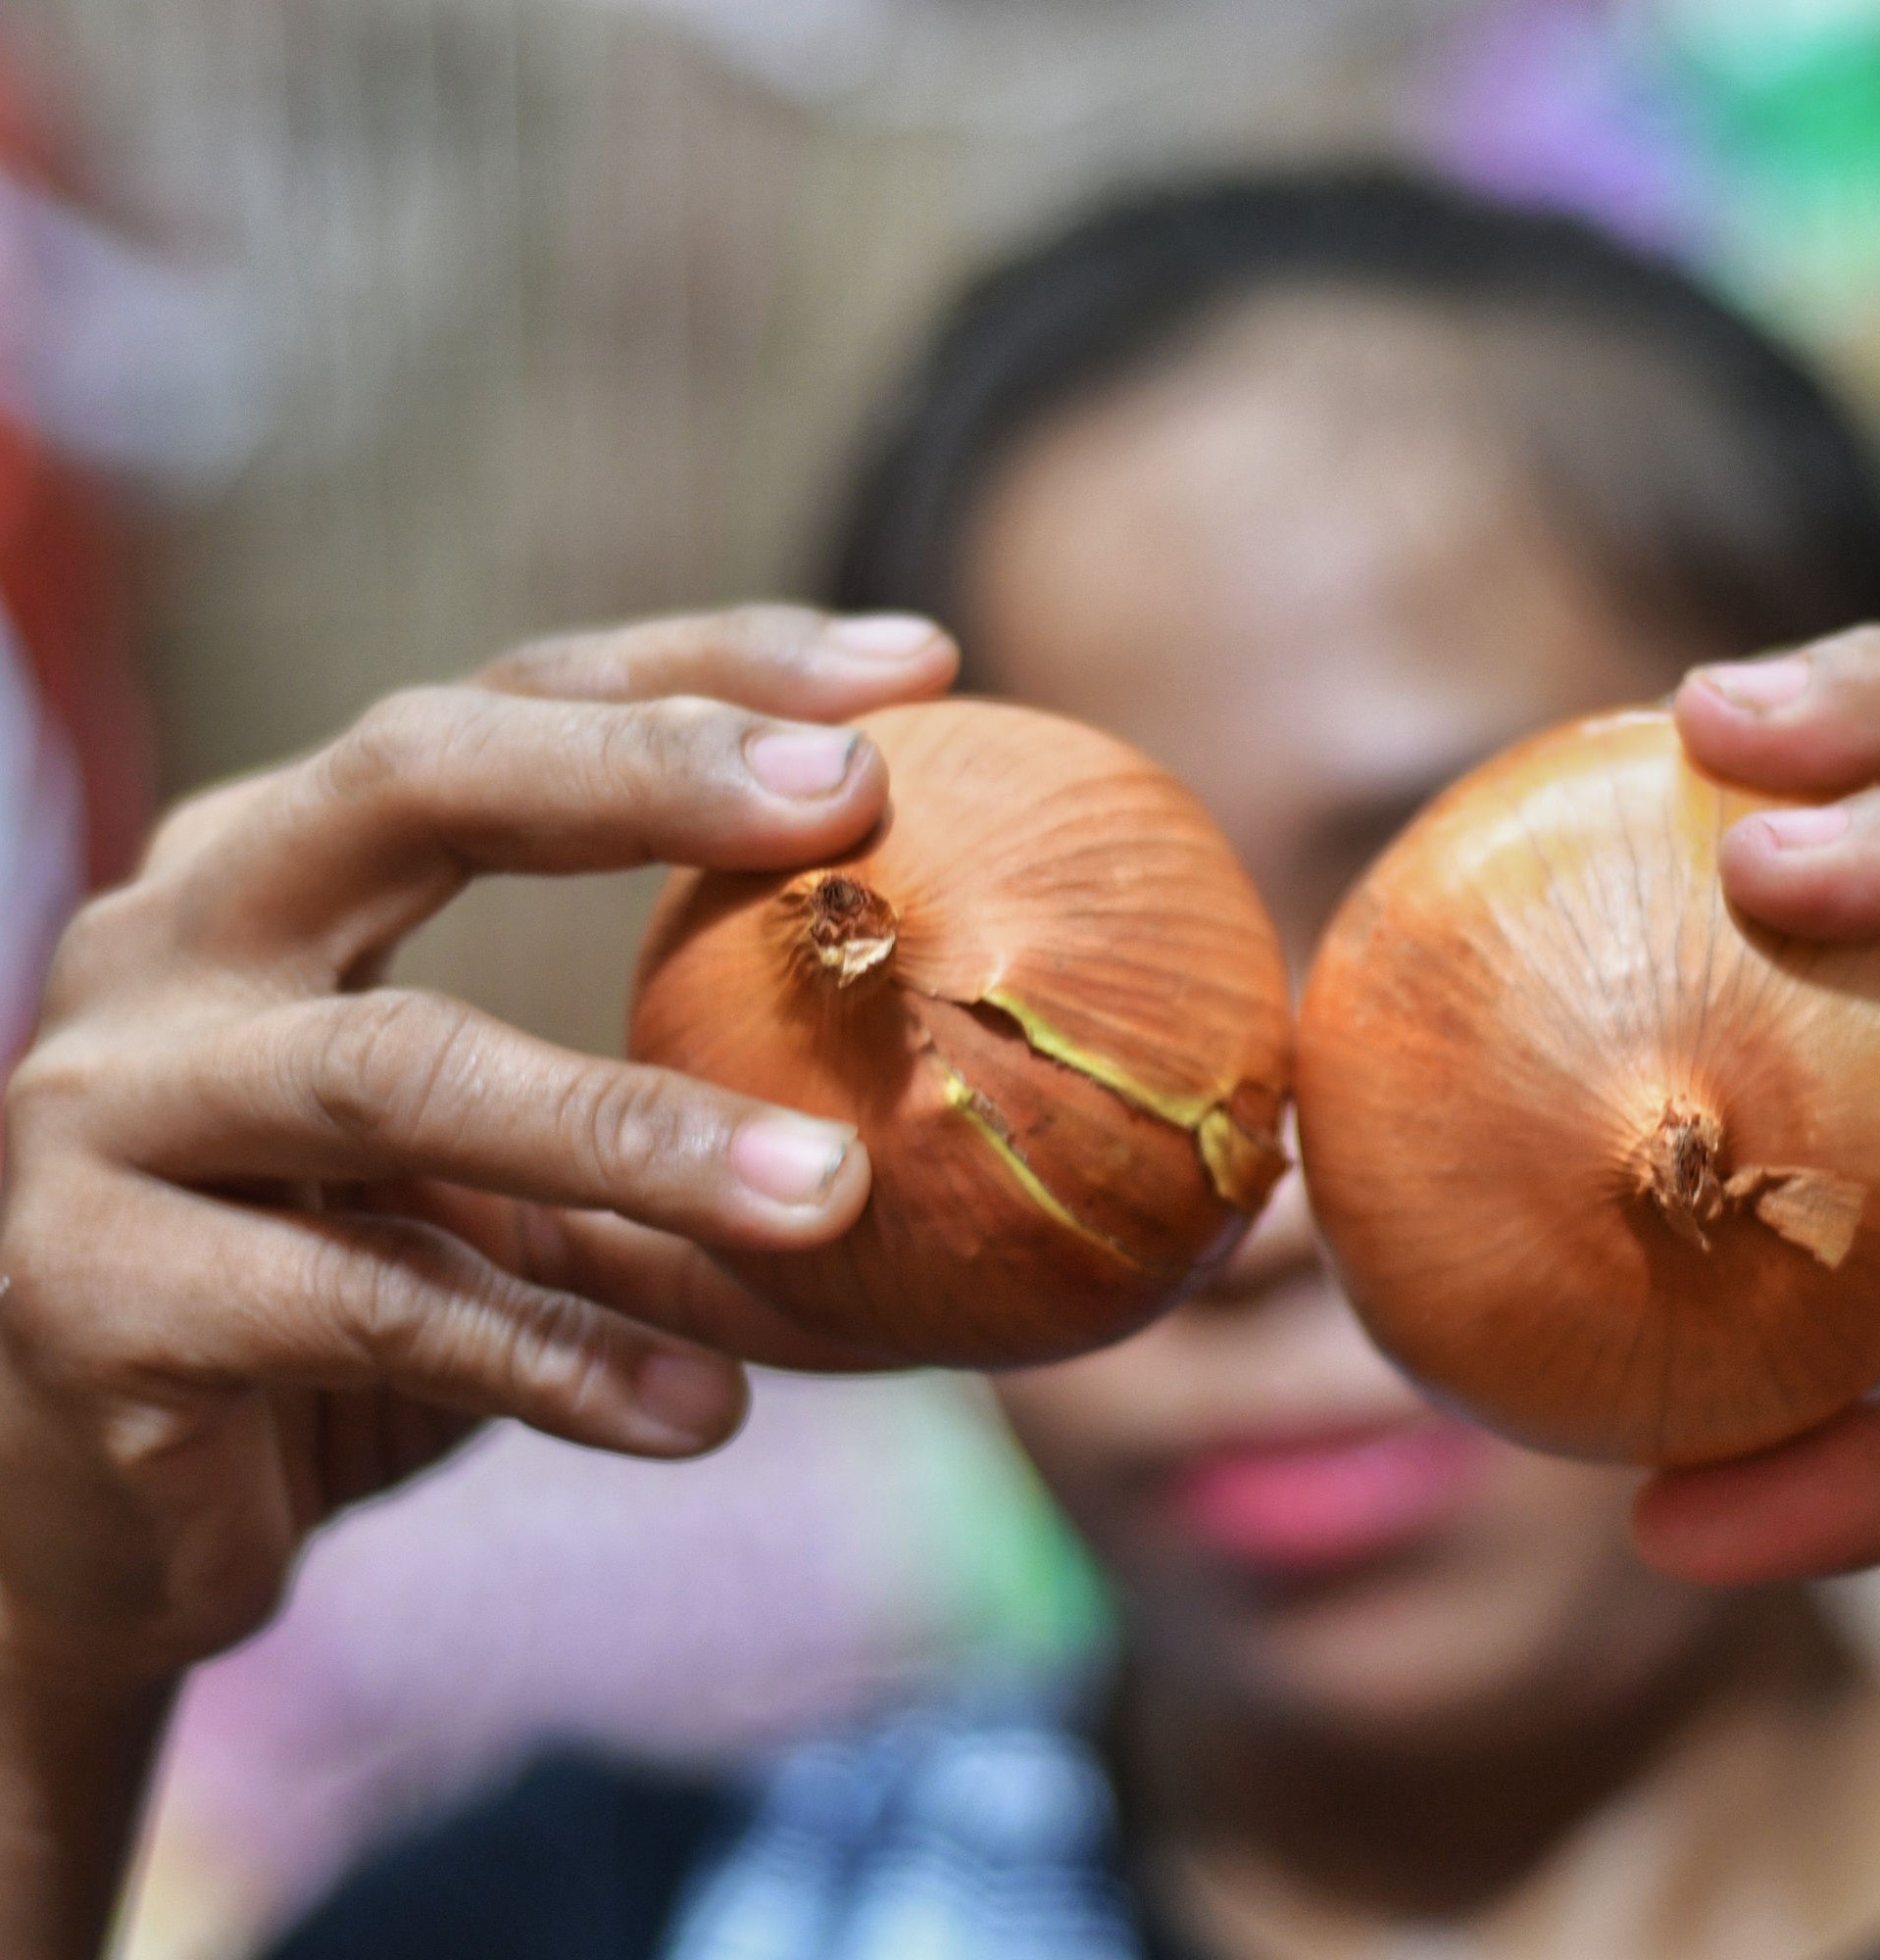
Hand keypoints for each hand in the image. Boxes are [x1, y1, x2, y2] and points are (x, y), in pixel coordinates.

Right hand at [0, 608, 950, 1686]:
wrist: (93, 1511)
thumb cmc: (339, 1282)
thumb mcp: (497, 1153)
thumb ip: (652, 1068)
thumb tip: (952, 1023)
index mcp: (278, 857)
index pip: (505, 701)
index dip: (708, 665)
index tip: (917, 663)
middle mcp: (175, 936)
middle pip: (413, 779)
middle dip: (647, 772)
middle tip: (855, 798)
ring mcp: (107, 1104)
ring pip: (401, 1072)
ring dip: (637, 1133)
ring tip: (835, 1198)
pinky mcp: (88, 1288)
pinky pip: (372, 1303)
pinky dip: (558, 1355)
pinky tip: (704, 1411)